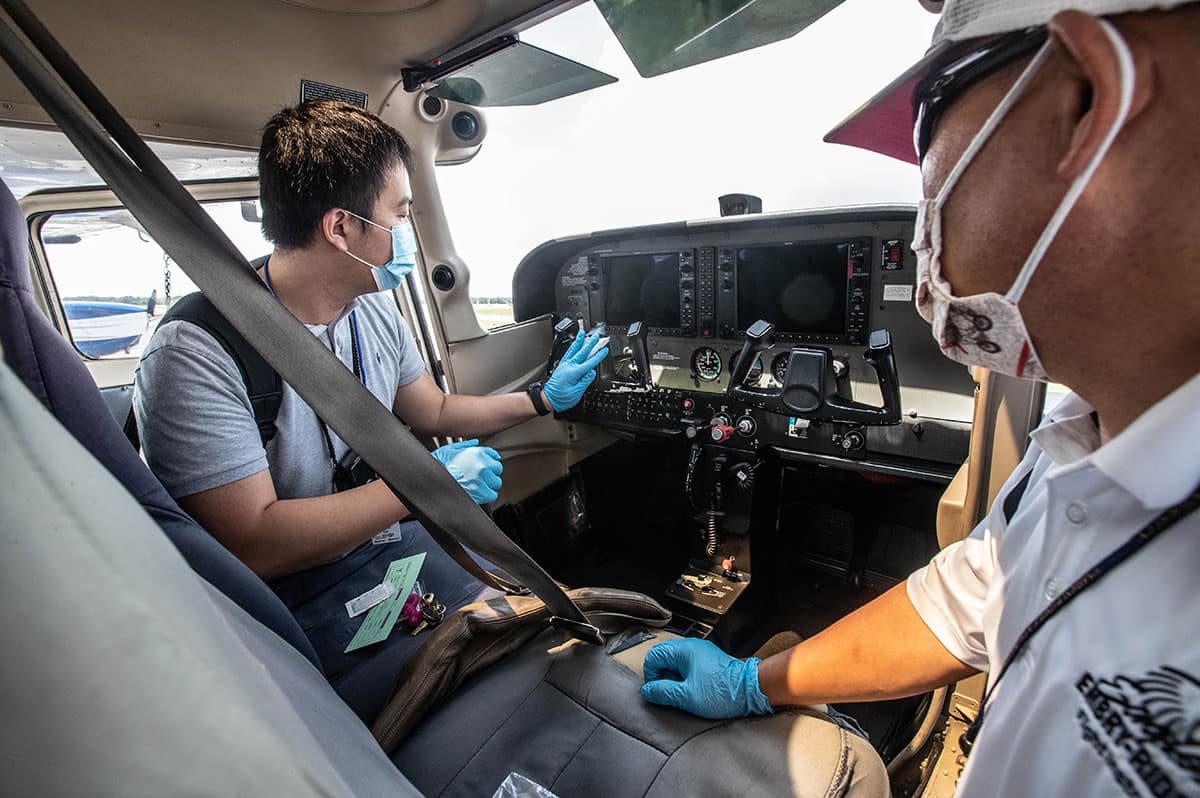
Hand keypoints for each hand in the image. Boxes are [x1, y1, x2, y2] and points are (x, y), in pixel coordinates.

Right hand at [431, 439, 501, 503]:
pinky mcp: (481, 493)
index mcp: (476, 452)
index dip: (489, 460)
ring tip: (477, 485)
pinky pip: (492, 495)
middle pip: (497, 469)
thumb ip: (465, 445)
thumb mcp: (449, 449)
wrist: (432, 484)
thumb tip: (476, 442)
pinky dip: (486, 495)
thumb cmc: (438, 467)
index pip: (494, 455)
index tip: (487, 464)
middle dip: (490, 472)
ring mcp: (482, 480)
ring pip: (496, 482)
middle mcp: (482, 465)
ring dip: (488, 484)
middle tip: (479, 476)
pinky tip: (477, 493)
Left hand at [544, 331, 608, 411]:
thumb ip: (585, 381)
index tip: (604, 350)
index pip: (589, 362)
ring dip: (579, 341)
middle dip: (590, 344)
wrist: (548, 399)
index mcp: (574, 373)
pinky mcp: (561, 365)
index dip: (598, 356)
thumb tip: (592, 372)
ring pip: (573, 350)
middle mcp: (568, 366)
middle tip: (596, 337)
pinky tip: (574, 344)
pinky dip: (572, 347)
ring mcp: (564, 365)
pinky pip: (568, 353)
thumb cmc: (561, 398)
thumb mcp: (577, 392)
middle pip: (582, 352)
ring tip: (583, 333)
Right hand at [641, 638, 772, 719]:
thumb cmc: (722, 692)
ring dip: (674, 679)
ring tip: (684, 694)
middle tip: (670, 693)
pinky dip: (686, 678)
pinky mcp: (709, 661)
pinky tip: (694, 691)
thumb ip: (662, 692)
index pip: (653, 656)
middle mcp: (692, 646)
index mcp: (683, 650)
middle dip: (662, 677)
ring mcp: (701, 652)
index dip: (651, 675)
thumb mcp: (686, 696)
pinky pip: (688, 666)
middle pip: (663, 658)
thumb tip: (648, 690)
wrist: (751, 691)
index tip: (657, 690)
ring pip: (676, 663)